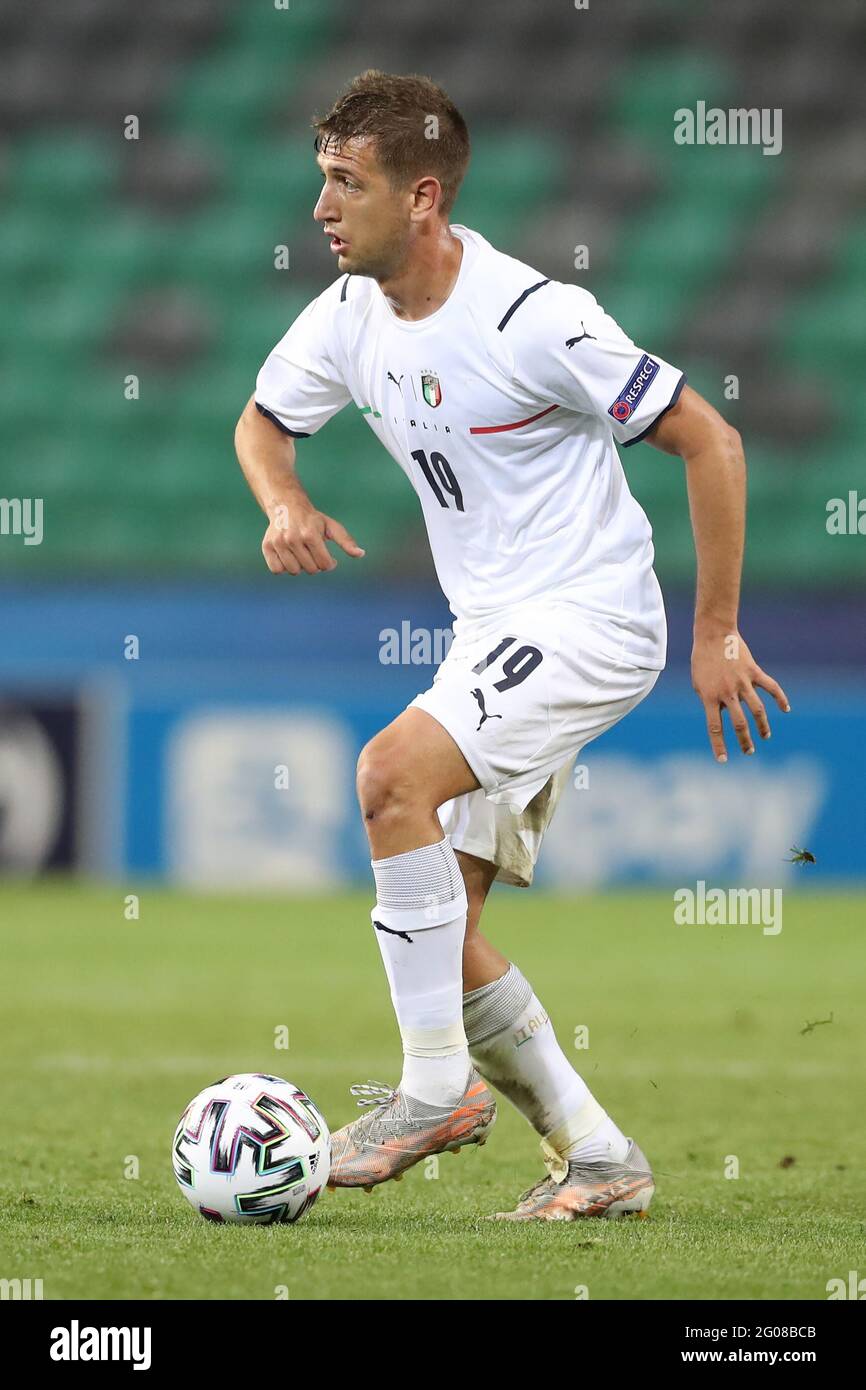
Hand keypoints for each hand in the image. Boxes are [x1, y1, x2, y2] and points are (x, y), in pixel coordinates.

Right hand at [262, 501, 364, 574]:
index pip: (324, 565)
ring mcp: (278, 543)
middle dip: (315, 564)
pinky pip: (277, 570)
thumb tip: (361, 554)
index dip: (329, 564)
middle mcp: (293, 539)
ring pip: (293, 571)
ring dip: (300, 566)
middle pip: (310, 570)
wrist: (286, 506)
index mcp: (311, 534)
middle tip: (313, 552)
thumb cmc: (313, 520)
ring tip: (301, 553)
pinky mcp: (267, 546)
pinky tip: (289, 556)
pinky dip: (284, 567)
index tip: (328, 558)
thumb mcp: (331, 527)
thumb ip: (346, 541)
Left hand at [691, 629, 789, 761]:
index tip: (723, 760)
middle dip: (745, 741)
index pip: (714, 727)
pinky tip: (786, 709)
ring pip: (757, 709)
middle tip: (749, 752)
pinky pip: (771, 687)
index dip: (719, 745)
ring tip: (765, 737)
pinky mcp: (754, 672)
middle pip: (740, 723)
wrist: (713, 634)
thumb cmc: (702, 660)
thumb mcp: (699, 683)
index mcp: (710, 697)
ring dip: (763, 726)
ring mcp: (742, 682)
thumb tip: (724, 715)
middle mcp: (727, 692)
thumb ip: (710, 700)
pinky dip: (780, 698)